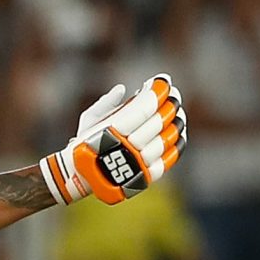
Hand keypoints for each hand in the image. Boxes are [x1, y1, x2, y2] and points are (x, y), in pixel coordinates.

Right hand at [40, 75, 188, 205]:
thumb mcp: (89, 120)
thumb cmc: (85, 144)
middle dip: (169, 104)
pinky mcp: (146, 176)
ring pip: (166, 139)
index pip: (144, 107)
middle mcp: (126, 147)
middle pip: (158, 121)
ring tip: (178, 111)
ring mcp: (138, 163)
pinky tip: (180, 131)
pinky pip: (169, 159)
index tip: (163, 81)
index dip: (157, 92)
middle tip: (174, 93)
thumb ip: (106, 103)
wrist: (79, 178)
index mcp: (111, 130)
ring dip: (176, 122)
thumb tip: (122, 89)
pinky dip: (178, 144)